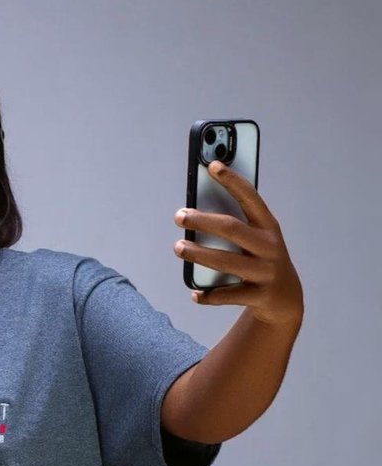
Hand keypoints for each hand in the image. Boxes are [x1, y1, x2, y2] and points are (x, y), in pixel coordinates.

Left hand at [173, 161, 303, 328]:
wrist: (286, 300)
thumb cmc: (261, 260)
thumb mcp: (257, 239)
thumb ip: (235, 224)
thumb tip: (196, 208)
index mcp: (269, 227)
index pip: (250, 198)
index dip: (232, 181)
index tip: (212, 165)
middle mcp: (270, 247)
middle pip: (232, 229)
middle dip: (203, 221)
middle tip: (179, 215)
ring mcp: (266, 272)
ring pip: (226, 261)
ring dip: (198, 254)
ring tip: (178, 247)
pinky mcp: (260, 296)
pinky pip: (228, 295)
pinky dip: (208, 295)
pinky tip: (194, 293)